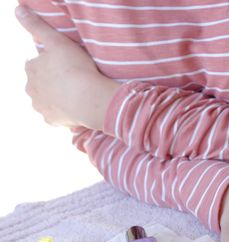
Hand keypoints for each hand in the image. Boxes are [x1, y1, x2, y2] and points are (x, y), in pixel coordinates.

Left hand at [16, 6, 117, 129]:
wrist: (88, 99)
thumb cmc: (75, 68)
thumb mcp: (57, 41)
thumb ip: (37, 26)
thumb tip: (17, 9)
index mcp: (30, 69)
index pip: (37, 64)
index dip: (52, 63)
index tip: (67, 64)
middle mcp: (30, 89)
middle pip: (40, 83)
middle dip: (52, 82)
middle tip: (73, 78)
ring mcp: (40, 106)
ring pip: (47, 100)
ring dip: (58, 97)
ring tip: (76, 93)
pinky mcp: (52, 121)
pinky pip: (57, 115)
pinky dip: (65, 112)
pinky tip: (76, 107)